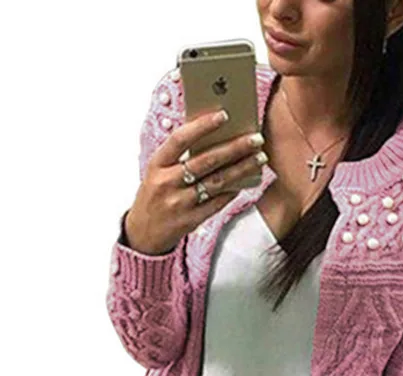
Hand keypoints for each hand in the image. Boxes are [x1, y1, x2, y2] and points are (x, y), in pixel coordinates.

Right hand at [125, 109, 267, 254]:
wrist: (143, 234)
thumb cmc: (155, 195)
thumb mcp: (158, 172)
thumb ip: (179, 156)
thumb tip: (215, 135)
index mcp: (157, 164)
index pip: (180, 140)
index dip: (201, 126)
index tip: (224, 115)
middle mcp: (166, 183)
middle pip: (206, 161)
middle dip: (234, 148)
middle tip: (256, 138)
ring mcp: (178, 204)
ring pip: (216, 183)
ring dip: (241, 169)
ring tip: (259, 158)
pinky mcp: (190, 221)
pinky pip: (217, 203)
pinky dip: (233, 191)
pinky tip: (246, 181)